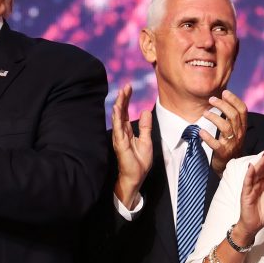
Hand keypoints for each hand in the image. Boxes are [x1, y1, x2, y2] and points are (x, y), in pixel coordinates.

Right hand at [111, 84, 152, 208]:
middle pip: (121, 112)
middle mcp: (121, 132)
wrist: (135, 176)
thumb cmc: (139, 162)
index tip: (128, 88)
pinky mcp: (120, 143)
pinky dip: (117, 118)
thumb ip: (145, 126)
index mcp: (127, 131)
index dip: (127, 100)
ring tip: (121, 93)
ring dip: (120, 105)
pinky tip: (118, 109)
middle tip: (126, 86)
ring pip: (118, 117)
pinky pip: (118, 128)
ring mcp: (119, 137)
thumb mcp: (146, 140)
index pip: (126, 112)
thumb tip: (146, 111)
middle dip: (123, 98)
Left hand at [201, 90, 246, 175]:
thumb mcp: (234, 131)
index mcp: (242, 128)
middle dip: (222, 105)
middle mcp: (239, 135)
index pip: (242, 110)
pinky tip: (200, 131)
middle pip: (233, 115)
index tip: (224, 92)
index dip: (234, 99)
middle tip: (211, 99)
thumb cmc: (229, 146)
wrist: (229, 167)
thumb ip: (231, 118)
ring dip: (214, 117)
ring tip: (205, 113)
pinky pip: (215, 144)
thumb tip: (223, 100)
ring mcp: (232, 144)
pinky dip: (207, 137)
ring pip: (226, 127)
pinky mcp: (222, 153)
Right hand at [237, 152, 263, 237]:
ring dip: (259, 165)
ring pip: (254, 174)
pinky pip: (247, 183)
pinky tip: (252, 167)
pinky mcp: (245, 194)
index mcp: (262, 185)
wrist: (255, 226)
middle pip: (261, 170)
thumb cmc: (263, 213)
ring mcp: (250, 188)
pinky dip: (249, 174)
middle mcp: (256, 184)